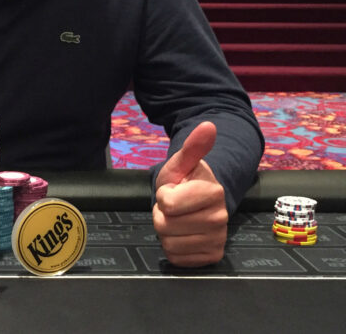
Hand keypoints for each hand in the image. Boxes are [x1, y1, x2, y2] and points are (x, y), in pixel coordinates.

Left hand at [153, 121, 227, 266]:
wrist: (198, 202)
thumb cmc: (185, 180)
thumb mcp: (181, 163)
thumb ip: (192, 147)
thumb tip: (208, 125)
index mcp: (213, 192)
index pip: (168, 203)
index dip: (163, 195)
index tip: (173, 189)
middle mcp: (220, 218)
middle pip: (165, 225)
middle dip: (162, 214)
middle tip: (174, 206)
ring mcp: (218, 240)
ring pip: (169, 243)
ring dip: (167, 231)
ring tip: (178, 219)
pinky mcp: (211, 257)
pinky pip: (177, 258)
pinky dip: (174, 247)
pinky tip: (183, 234)